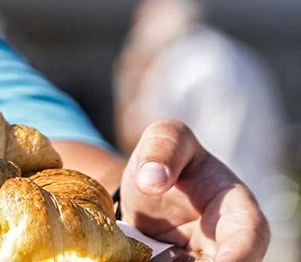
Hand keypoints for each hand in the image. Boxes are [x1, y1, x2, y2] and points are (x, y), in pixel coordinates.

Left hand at [121, 119, 268, 260]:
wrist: (143, 185)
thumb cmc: (166, 158)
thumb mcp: (164, 138)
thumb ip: (163, 148)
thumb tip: (152, 179)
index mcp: (237, 208)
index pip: (250, 235)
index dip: (240, 254)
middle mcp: (225, 241)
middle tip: (172, 259)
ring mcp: (201, 258)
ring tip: (150, 254)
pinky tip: (137, 256)